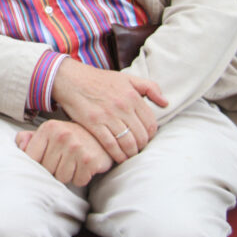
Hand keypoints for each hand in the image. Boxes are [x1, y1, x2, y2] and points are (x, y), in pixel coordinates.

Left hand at [15, 120, 112, 185]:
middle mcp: (61, 136)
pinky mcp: (90, 160)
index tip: (43, 163)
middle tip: (63, 161)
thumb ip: (30, 138)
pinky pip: (78, 181)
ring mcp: (76, 148)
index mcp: (48, 129)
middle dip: (54, 170)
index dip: (36, 164)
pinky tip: (84, 167)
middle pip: (47, 170)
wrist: (102, 138)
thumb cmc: (70, 138)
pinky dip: (81, 178)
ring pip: (62, 178)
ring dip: (68, 175)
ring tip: (74, 163)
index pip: (31, 157)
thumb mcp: (49, 133)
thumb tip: (20, 145)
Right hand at [51, 60, 168, 162]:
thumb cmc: (98, 80)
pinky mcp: (93, 124)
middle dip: (141, 146)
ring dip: (131, 153)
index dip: (150, 135)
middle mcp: (122, 106)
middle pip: (141, 136)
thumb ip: (150, 87)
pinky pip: (111, 145)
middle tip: (137, 149)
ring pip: (127, 143)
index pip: (151, 123)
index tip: (144, 139)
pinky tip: (118, 157)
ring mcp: (108, 116)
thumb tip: (165, 103)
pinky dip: (117, 155)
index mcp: (133, 96)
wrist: (70, 79)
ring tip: (129, 156)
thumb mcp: (126, 78)